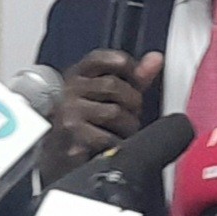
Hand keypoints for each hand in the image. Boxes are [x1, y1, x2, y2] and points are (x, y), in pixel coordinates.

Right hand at [39, 49, 163, 182]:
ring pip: (115, 113)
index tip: (134, 81)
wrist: (60, 157)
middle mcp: (69, 91)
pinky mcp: (72, 137)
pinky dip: (117, 145)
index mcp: (77, 76)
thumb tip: (156, 59)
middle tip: (128, 116)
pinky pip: (109, 138)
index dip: (126, 67)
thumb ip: (132, 78)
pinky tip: (109, 146)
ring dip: (127, 128)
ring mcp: (68, 114)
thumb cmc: (87, 125)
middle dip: (131, 103)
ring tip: (119, 133)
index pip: (103, 58)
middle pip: (114, 85)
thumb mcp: (106, 97)